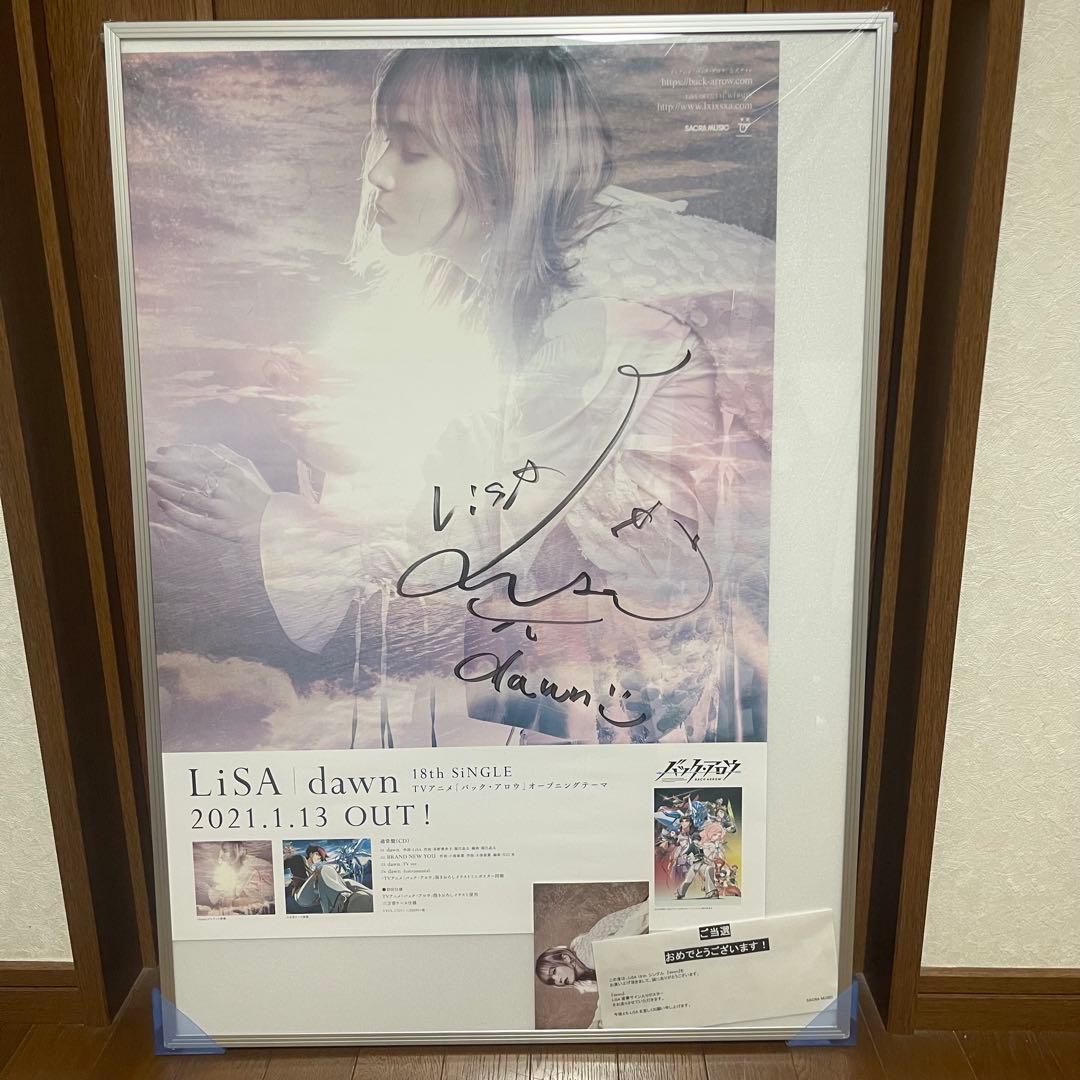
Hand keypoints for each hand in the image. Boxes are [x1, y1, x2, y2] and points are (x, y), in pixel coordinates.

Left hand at [148, 444, 271, 543]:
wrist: (276, 523)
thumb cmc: (259, 494)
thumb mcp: (248, 469)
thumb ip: (227, 456)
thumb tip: (206, 447)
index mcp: (234, 471)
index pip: (200, 456)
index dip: (178, 451)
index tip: (162, 450)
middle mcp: (227, 488)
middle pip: (191, 474)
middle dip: (166, 467)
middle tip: (149, 464)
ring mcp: (224, 509)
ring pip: (190, 497)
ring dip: (167, 488)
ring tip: (151, 482)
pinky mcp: (222, 528)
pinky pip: (196, 520)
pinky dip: (177, 513)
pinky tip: (162, 506)